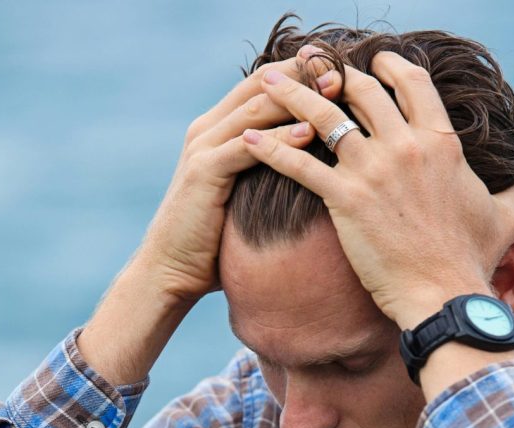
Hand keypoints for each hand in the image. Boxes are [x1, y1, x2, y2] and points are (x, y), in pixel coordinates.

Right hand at [137, 52, 342, 304]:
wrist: (170, 270)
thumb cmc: (212, 244)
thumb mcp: (243, 199)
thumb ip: (265, 175)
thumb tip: (309, 175)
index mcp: (217, 129)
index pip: (263, 84)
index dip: (300, 72)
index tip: (339, 70)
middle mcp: (208, 129)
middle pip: (261, 84)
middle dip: (303, 74)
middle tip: (343, 70)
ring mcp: (203, 148)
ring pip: (256, 108)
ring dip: (298, 98)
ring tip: (336, 92)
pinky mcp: (203, 172)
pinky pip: (247, 147)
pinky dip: (279, 138)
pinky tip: (309, 133)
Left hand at [242, 52, 513, 328]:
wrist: (444, 295)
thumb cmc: (471, 262)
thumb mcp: (503, 216)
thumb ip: (513, 187)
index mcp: (441, 141)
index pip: (410, 83)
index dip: (387, 65)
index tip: (369, 62)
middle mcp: (405, 145)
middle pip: (361, 90)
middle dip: (332, 73)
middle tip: (308, 66)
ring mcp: (373, 169)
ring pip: (323, 115)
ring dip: (290, 93)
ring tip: (265, 82)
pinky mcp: (344, 199)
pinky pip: (298, 164)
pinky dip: (269, 148)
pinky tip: (246, 139)